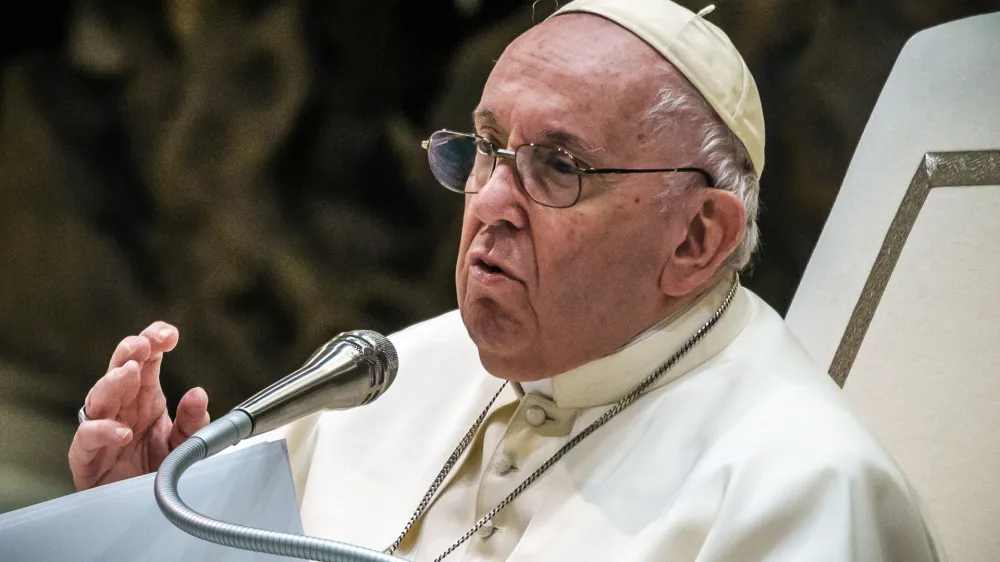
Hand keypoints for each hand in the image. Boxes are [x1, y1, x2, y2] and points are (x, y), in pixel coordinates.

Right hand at [68, 321, 209, 489]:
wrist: (145, 508)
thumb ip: (193, 420)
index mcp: (145, 396)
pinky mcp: (87, 456)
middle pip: (119, 369)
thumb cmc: (159, 468)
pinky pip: (86, 439)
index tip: (170, 335)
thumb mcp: (185, 441)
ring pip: (99, 397)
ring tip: (130, 373)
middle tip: (144, 345)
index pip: (147, 358)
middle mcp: (122, 406)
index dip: (154, 340)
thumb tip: (198, 394)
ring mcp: (102, 428)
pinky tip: (122, 432)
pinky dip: (102, 432)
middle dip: (130, 351)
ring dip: (113, 382)